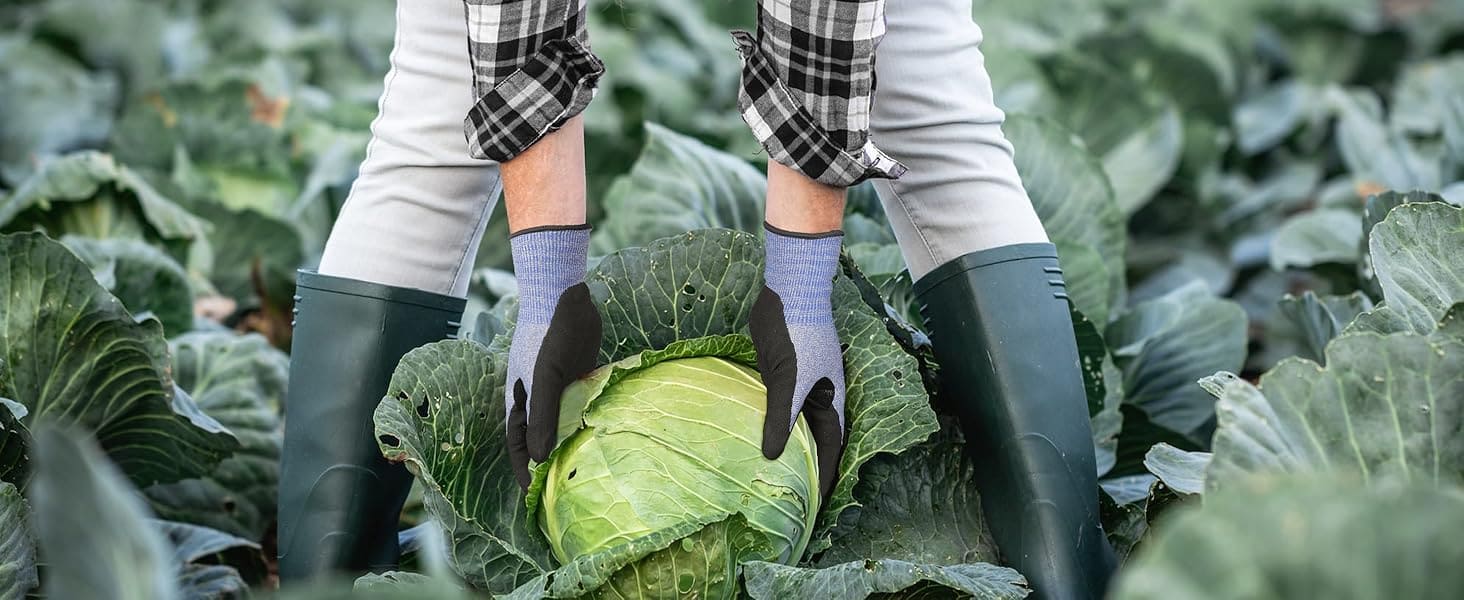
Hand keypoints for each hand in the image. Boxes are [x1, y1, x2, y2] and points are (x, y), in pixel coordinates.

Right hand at [504, 226, 598, 488]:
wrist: (566, 298)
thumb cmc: (549, 336)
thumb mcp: (545, 378)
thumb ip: (543, 416)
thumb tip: (541, 457)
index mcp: (520, 399)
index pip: (518, 444)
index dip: (524, 470)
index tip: (534, 497)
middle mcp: (537, 397)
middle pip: (540, 438)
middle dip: (548, 463)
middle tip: (563, 490)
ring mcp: (558, 388)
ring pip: (562, 424)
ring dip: (570, 443)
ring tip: (584, 469)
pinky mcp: (579, 377)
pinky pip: (580, 407)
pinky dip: (587, 422)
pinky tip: (602, 436)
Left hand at [750, 223, 846, 498]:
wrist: (789, 289)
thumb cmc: (797, 333)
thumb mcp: (788, 380)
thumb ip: (780, 418)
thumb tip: (771, 457)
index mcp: (830, 401)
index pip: (830, 450)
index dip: (824, 478)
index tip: (815, 507)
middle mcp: (818, 397)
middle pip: (814, 441)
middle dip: (806, 469)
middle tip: (792, 498)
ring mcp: (800, 384)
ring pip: (794, 424)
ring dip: (786, 447)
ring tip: (771, 476)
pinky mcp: (781, 373)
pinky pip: (777, 407)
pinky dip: (769, 423)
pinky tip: (753, 437)